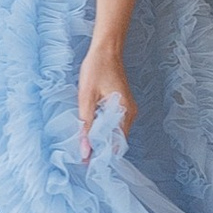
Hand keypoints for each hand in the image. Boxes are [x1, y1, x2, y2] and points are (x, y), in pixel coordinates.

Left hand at [79, 42, 135, 157]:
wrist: (107, 48)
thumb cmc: (97, 68)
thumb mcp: (86, 98)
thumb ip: (86, 126)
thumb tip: (85, 151)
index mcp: (125, 112)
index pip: (116, 144)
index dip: (102, 155)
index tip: (87, 164)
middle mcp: (130, 113)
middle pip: (116, 140)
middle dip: (100, 149)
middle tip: (82, 156)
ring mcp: (128, 109)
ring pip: (114, 132)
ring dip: (101, 139)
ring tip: (84, 145)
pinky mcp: (122, 105)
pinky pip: (114, 123)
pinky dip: (103, 128)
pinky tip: (91, 129)